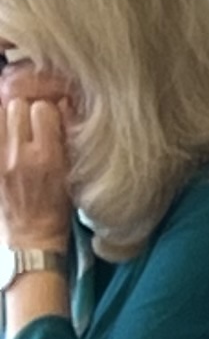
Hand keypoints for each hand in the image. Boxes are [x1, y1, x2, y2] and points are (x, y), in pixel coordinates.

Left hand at [0, 81, 74, 254]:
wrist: (32, 235)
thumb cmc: (58, 206)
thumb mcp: (71, 172)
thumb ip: (66, 138)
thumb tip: (62, 104)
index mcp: (47, 156)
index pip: (43, 108)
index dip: (48, 110)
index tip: (51, 119)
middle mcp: (19, 154)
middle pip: (16, 106)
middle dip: (25, 109)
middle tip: (31, 123)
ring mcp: (0, 158)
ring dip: (6, 116)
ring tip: (14, 128)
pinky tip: (6, 139)